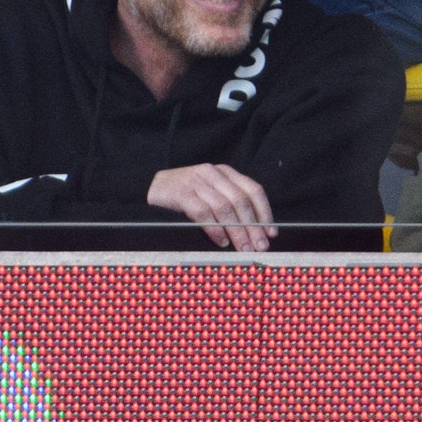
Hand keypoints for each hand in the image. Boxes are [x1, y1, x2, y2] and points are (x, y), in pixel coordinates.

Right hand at [147, 163, 276, 251]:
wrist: (149, 188)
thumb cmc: (185, 195)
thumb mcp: (211, 193)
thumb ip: (231, 205)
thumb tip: (255, 233)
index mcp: (225, 173)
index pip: (253, 190)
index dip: (265, 212)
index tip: (272, 233)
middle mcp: (213, 174)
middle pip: (240, 201)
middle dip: (253, 227)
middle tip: (259, 247)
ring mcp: (196, 182)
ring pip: (224, 208)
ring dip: (237, 231)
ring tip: (243, 248)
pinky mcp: (181, 193)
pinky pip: (203, 213)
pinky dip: (214, 229)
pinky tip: (221, 242)